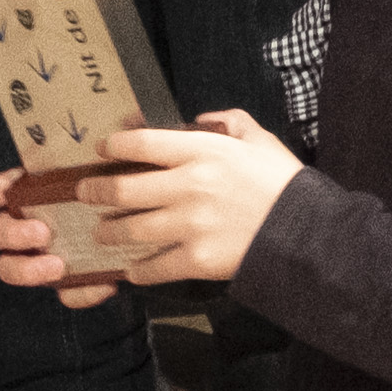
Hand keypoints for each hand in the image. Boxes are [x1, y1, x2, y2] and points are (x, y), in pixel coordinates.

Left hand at [0, 112, 304, 303]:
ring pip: (131, 228)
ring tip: (101, 231)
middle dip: (95, 191)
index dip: (113, 145)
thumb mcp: (260, 139)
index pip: (142, 143)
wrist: (307, 233)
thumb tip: (203, 120)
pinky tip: (130, 270)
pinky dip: (138, 270)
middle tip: (83, 193)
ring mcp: (189, 225)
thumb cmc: (284, 183)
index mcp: (202, 151)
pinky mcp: (196, 260)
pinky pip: (154, 266)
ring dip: (110, 231)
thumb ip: (230, 122)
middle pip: (124, 188)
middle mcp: (187, 185)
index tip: (100, 149)